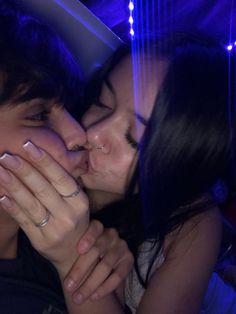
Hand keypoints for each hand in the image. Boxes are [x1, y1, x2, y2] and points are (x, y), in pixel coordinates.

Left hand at [0, 141, 88, 273]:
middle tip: (7, 155)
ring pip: (31, 204)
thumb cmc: (73, 219)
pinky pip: (24, 221)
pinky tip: (1, 194)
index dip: (44, 161)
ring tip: (0, 171)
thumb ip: (64, 184)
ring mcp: (55, 229)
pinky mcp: (41, 241)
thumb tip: (42, 157)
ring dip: (14, 186)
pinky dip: (12, 207)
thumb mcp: (77, 202)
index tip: (29, 145)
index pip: (61, 178)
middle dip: (24, 170)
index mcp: (80, 201)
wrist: (73, 253)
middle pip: (44, 189)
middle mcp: (70, 215)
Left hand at [64, 219, 133, 304]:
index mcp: (98, 227)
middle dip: (81, 270)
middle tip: (68, 286)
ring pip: (106, 265)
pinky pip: (118, 275)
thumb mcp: (76, 246)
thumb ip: (69, 244)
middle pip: (97, 250)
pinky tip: (94, 296)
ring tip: (78, 297)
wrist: (100, 261)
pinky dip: (105, 288)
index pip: (95, 227)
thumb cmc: (82, 253)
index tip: (78, 250)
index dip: (88, 237)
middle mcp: (111, 234)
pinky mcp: (129, 259)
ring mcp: (121, 246)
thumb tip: (50, 247)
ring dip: (91, 284)